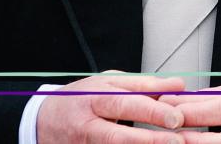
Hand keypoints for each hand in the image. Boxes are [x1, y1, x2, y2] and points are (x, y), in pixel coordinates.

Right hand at [36, 73, 185, 143]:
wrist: (43, 122)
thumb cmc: (80, 99)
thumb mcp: (108, 82)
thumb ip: (143, 84)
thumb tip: (177, 85)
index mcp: (94, 99)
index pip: (126, 104)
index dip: (152, 112)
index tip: (177, 117)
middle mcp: (87, 126)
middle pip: (118, 135)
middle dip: (149, 139)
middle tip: (177, 140)